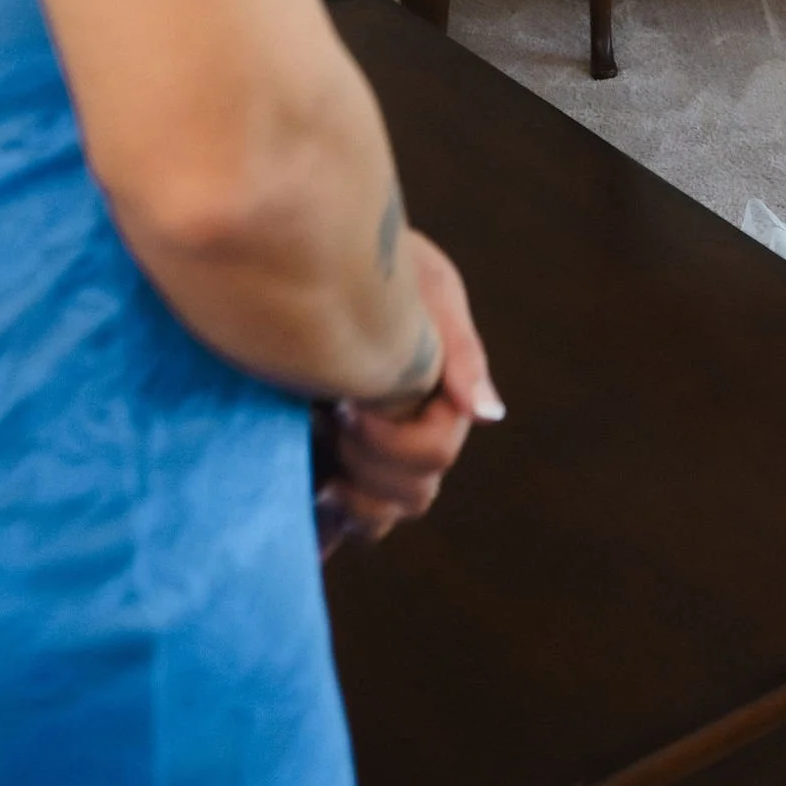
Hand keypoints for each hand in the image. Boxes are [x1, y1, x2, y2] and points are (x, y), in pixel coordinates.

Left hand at [316, 235, 500, 551]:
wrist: (313, 252)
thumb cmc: (383, 262)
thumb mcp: (428, 289)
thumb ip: (459, 352)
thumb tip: (489, 417)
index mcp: (440, 401)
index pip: (434, 455)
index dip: (394, 442)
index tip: (347, 404)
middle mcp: (409, 438)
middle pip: (412, 497)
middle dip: (365, 466)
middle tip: (322, 419)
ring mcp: (369, 461)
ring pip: (377, 523)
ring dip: (346, 502)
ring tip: (311, 458)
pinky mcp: (328, 472)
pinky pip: (332, 531)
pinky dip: (319, 533)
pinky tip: (295, 508)